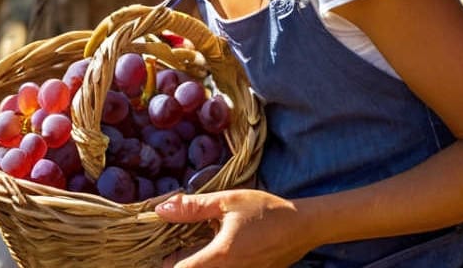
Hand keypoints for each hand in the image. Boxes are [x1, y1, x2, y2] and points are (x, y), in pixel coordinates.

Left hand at [156, 189, 310, 267]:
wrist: (302, 226)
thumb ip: (193, 207)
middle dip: (183, 262)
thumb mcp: (229, 201)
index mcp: (220, 257)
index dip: (169, 262)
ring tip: (200, 246)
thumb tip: (161, 210)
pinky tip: (219, 251)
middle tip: (180, 246)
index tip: (168, 248)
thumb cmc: (266, 211)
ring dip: (200, 263)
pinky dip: (215, 264)